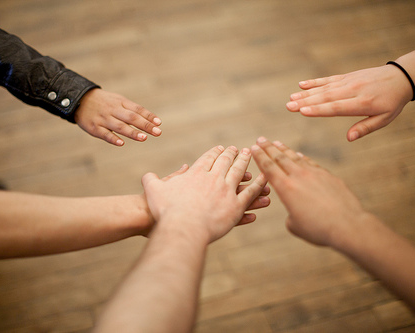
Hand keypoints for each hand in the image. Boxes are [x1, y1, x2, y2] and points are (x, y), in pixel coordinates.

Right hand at [75, 89, 161, 145]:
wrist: (80, 99)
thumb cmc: (105, 102)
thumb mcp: (118, 101)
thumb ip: (133, 110)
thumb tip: (152, 121)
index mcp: (121, 102)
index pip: (137, 109)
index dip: (148, 116)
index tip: (158, 123)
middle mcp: (113, 110)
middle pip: (131, 117)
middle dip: (145, 125)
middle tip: (157, 132)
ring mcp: (104, 119)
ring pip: (120, 126)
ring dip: (132, 132)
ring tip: (144, 138)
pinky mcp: (95, 128)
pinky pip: (105, 134)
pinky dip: (113, 138)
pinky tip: (121, 143)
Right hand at [142, 146, 269, 242]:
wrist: (180, 228)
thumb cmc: (164, 211)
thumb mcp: (153, 191)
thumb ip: (151, 180)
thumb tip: (149, 176)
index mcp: (195, 173)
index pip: (207, 159)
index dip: (215, 153)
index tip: (221, 148)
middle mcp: (213, 178)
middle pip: (225, 162)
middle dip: (232, 154)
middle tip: (238, 149)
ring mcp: (225, 191)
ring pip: (239, 173)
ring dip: (245, 163)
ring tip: (251, 157)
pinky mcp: (234, 207)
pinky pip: (249, 194)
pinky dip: (258, 186)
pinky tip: (265, 180)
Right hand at [251, 137, 367, 246]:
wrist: (347, 225)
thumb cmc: (318, 229)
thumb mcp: (294, 225)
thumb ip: (290, 214)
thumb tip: (295, 209)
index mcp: (285, 188)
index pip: (268, 167)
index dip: (259, 156)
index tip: (253, 147)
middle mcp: (298, 176)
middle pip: (279, 158)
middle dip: (268, 147)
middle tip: (260, 139)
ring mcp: (314, 174)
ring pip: (295, 157)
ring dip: (283, 149)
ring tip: (276, 143)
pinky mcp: (328, 176)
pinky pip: (310, 163)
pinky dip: (302, 158)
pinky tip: (298, 155)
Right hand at [286, 65, 411, 140]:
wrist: (400, 77)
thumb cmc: (392, 102)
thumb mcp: (385, 118)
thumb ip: (365, 128)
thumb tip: (349, 138)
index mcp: (362, 103)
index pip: (336, 107)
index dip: (319, 109)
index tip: (303, 111)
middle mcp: (353, 91)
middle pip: (325, 97)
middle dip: (305, 102)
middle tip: (289, 106)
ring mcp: (348, 82)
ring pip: (324, 88)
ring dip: (306, 93)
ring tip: (291, 98)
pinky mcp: (346, 76)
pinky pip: (328, 79)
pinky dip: (314, 82)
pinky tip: (301, 85)